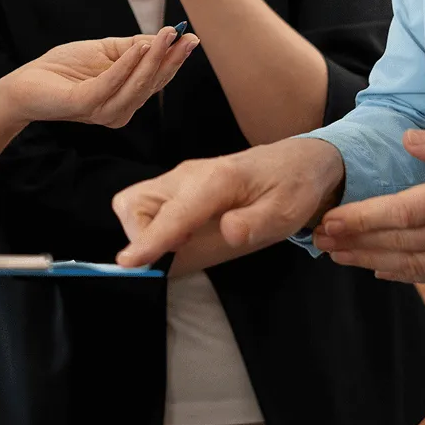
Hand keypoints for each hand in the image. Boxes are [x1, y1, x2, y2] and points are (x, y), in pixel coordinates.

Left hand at [0, 27, 200, 128]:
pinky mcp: (86, 105)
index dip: (174, 59)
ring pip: (137, 86)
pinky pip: (112, 84)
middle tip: (185, 35)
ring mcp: (103, 111)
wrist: (27, 82)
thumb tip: (166, 37)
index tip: (190, 37)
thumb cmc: (64, 67)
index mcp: (127, 98)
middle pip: (153, 84)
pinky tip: (139, 47)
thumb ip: (134, 47)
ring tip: (164, 36)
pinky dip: (127, 65)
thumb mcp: (105, 51)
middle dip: (171, 59)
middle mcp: (120, 110)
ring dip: (154, 60)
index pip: (157, 79)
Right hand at [113, 137, 346, 266]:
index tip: (127, 263)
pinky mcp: (178, 186)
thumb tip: (228, 233)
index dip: (150, 240)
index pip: (174, 214)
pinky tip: (185, 236)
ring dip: (145, 232)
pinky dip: (153, 227)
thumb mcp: (287, 212)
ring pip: (134, 203)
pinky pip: (147, 206)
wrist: (297, 161)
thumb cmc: (292, 188)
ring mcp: (179, 178)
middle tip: (176, 253)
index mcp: (217, 181)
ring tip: (183, 244)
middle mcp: (188, 175)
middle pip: (135, 202)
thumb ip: (257, 223)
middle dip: (140, 235)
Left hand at [312, 124, 424, 283]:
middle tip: (318, 240)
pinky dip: (405, 275)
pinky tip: (382, 269)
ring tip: (338, 255)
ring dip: (371, 261)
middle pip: (399, 244)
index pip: (402, 213)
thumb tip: (408, 142)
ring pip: (414, 265)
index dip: (361, 219)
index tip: (329, 220)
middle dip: (354, 243)